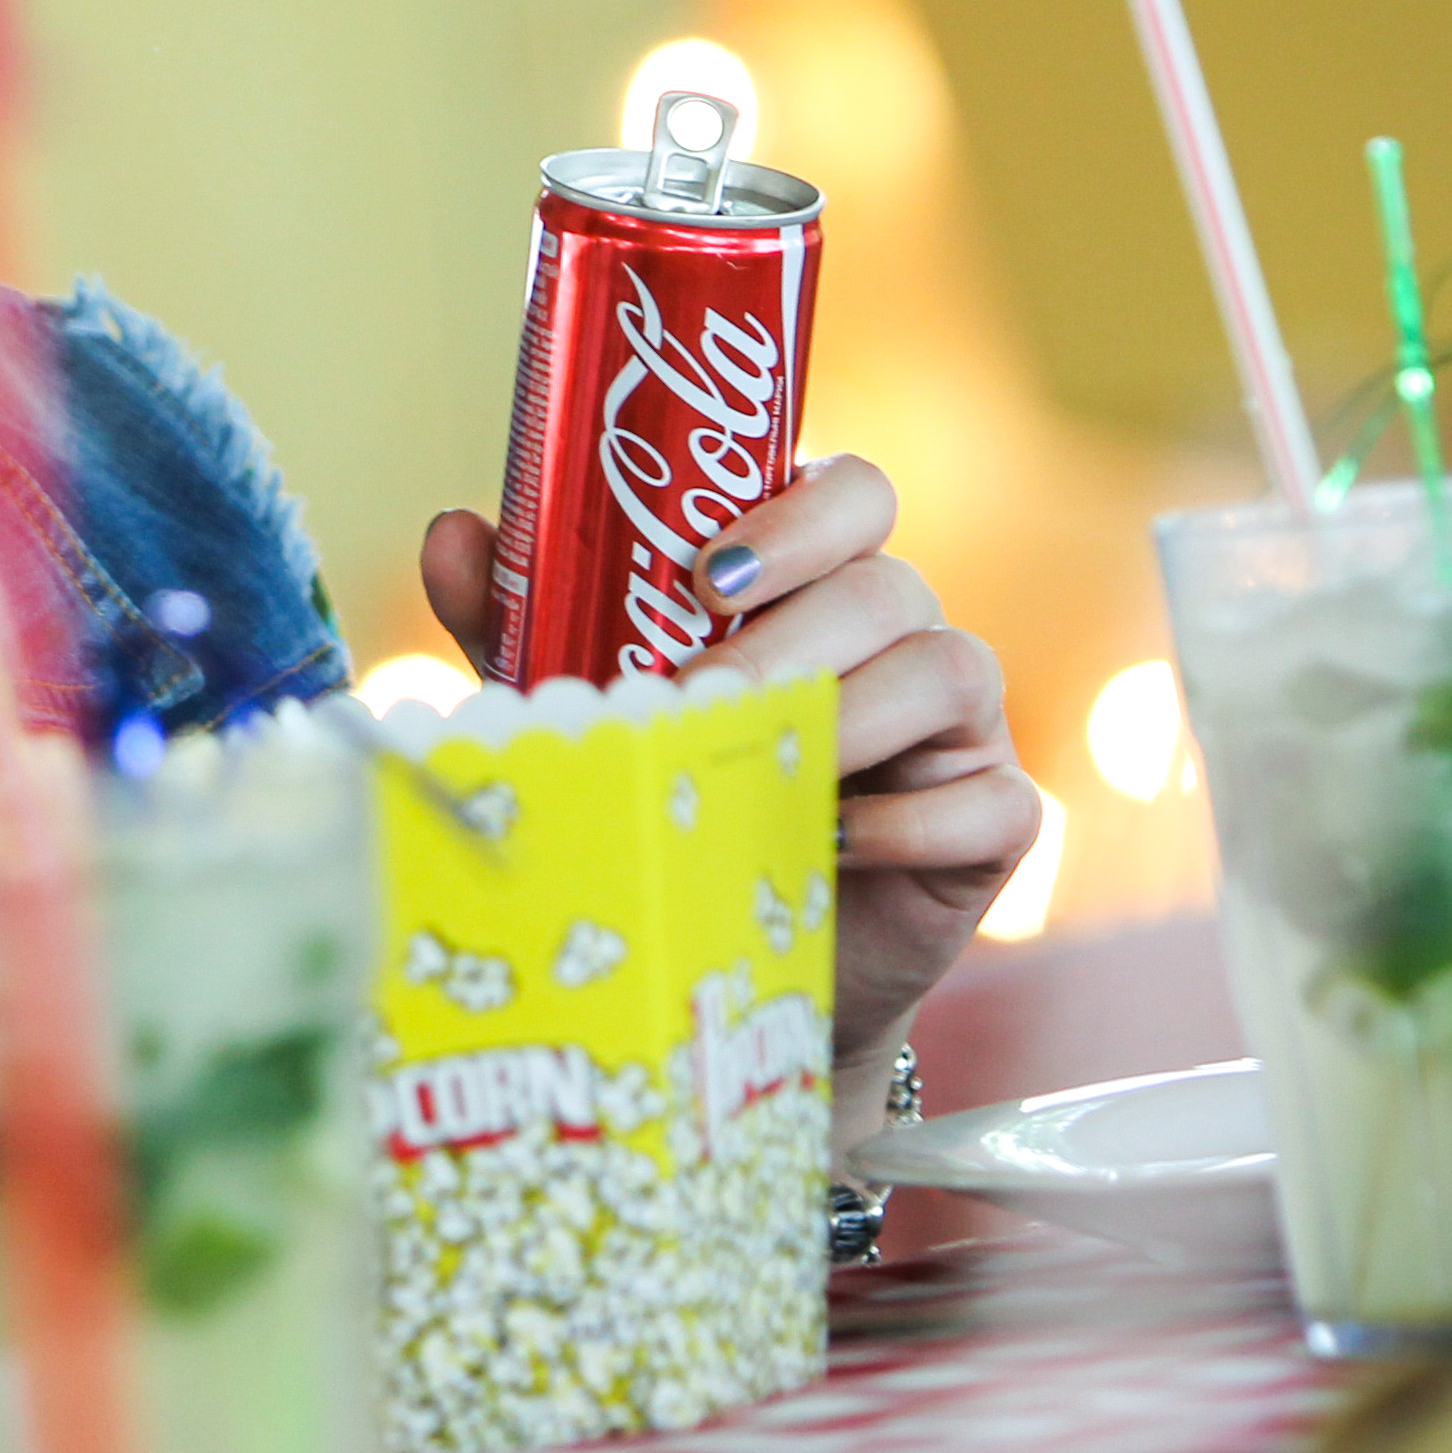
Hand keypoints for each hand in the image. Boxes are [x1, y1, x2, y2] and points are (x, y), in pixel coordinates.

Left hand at [416, 456, 1041, 1144]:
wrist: (727, 959)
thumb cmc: (666, 795)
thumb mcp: (585, 702)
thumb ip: (523, 619)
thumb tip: (454, 530)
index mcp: (815, 580)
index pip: (851, 493)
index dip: (800, 514)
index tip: (708, 571)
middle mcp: (899, 632)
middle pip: (891, 580)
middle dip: (797, 628)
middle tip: (704, 686)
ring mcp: (958, 726)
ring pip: (951, 668)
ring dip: (853, 712)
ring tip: (764, 759)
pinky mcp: (993, 823)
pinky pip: (997, 800)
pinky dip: (915, 820)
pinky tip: (833, 838)